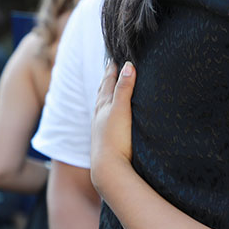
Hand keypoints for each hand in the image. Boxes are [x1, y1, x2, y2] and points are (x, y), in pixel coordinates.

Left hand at [90, 62, 135, 194]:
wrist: (109, 169)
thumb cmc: (115, 139)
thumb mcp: (121, 110)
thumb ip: (124, 88)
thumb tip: (128, 65)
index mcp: (104, 105)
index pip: (108, 82)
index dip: (112, 70)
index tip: (114, 59)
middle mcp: (100, 115)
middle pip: (103, 93)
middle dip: (107, 80)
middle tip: (110, 69)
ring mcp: (101, 129)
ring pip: (102, 107)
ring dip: (105, 96)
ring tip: (108, 90)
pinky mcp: (106, 141)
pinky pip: (105, 120)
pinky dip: (107, 112)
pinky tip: (109, 118)